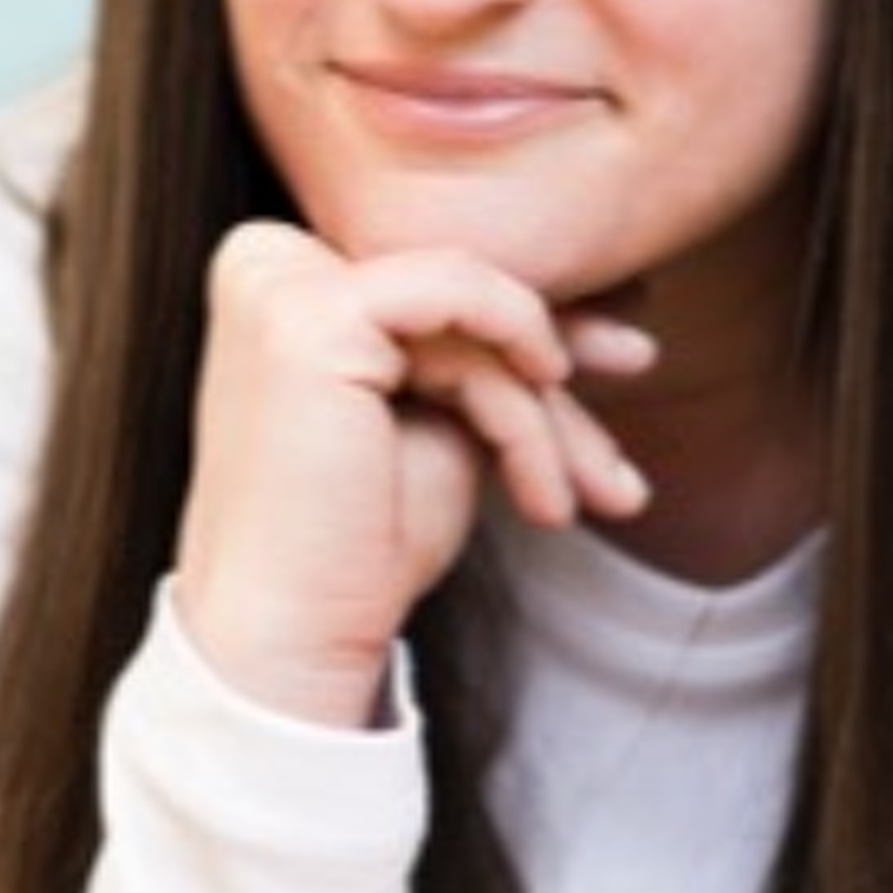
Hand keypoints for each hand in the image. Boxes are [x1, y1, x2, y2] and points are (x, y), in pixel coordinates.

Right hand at [175, 223, 654, 725]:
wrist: (296, 631)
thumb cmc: (361, 542)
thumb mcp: (446, 418)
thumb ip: (494, 349)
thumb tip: (616, 300)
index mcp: (282, 278)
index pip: (436, 281)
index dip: (538, 325)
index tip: (625, 359)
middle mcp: (266, 261)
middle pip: (456, 290)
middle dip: (556, 372)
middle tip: (616, 453)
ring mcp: (278, 280)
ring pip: (471, 304)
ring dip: (538, 412)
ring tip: (569, 498)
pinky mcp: (309, 315)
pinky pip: (461, 303)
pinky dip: (516, 389)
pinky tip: (544, 467)